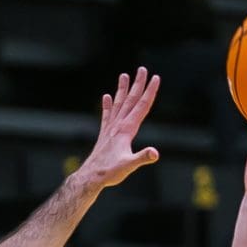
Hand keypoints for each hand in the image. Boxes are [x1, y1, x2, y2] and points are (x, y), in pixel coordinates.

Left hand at [77, 67, 160, 189]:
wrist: (91, 176)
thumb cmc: (111, 172)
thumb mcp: (129, 165)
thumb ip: (142, 157)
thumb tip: (155, 153)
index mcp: (126, 129)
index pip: (141, 106)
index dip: (150, 92)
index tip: (155, 78)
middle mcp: (118, 125)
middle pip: (130, 100)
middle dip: (138, 84)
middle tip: (142, 69)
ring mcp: (110, 128)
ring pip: (118, 104)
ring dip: (122, 90)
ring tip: (124, 75)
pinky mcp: (105, 134)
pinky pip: (107, 115)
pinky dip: (107, 105)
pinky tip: (106, 97)